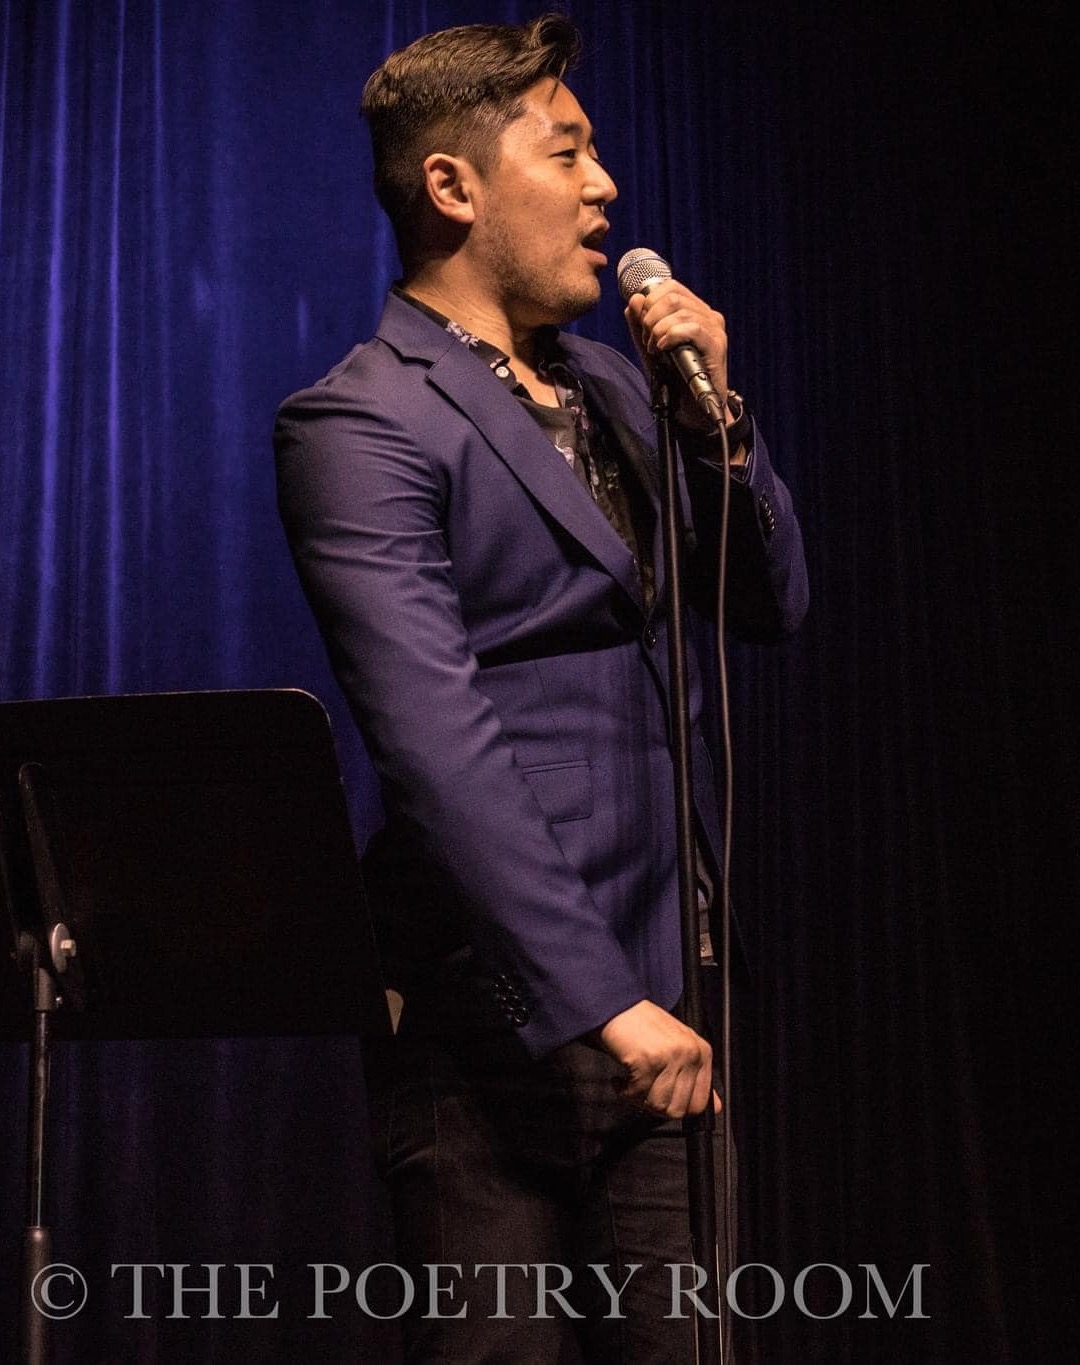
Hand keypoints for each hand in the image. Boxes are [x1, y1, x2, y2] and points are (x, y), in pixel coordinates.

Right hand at [596, 999, 720, 1118]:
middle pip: (678, 1109)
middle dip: (655, 1106)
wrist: (617, 1004)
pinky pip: (637, 1094)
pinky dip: (623, 1091)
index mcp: (702, 1051)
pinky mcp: (647, 1061)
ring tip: (631, 1083)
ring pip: (658, 1106)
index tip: (663, 1100)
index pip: (701, 1103)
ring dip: (638, 1100)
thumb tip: (715, 1107)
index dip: (679, 1108)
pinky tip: (620, 1079)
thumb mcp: (678, 1047)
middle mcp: (690, 1054)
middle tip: (642, 1092)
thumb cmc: (643, 1026)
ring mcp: (670, 1057)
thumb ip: (696, 1078)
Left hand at [623, 277, 729, 431]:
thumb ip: (640, 325)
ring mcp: (714, 330)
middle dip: (650, 316)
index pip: (670, 287)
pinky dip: (671, 335)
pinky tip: (663, 349)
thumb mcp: (650, 350)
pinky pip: (692, 328)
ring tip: (655, 349)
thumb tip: (633, 300)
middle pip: (672, 295)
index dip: (649, 300)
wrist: (695, 411)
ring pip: (679, 310)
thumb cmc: (676, 381)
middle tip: (647, 340)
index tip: (642, 325)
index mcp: (695, 312)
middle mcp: (708, 316)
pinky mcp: (716, 346)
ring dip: (658, 329)